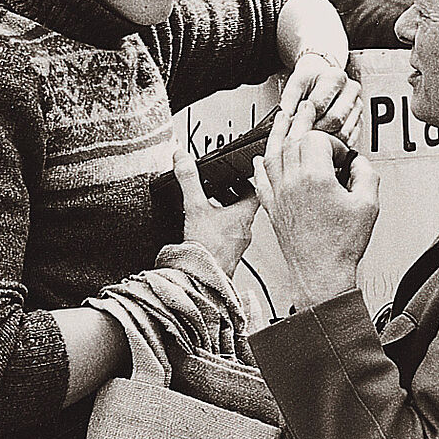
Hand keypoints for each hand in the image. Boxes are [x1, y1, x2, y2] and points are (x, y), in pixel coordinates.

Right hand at [174, 147, 259, 277]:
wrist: (201, 280)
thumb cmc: (206, 249)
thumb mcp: (195, 207)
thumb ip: (188, 180)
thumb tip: (183, 158)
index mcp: (244, 216)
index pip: (256, 191)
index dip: (249, 179)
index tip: (242, 172)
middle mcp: (245, 231)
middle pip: (245, 207)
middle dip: (234, 196)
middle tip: (223, 188)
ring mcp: (237, 246)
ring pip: (235, 224)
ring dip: (225, 215)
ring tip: (211, 208)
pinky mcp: (226, 257)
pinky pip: (226, 239)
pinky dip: (218, 231)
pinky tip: (206, 232)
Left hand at [253, 109, 379, 309]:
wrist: (320, 273)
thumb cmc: (341, 246)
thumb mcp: (369, 205)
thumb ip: (366, 174)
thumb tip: (358, 162)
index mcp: (315, 178)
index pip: (317, 140)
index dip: (333, 143)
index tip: (343, 158)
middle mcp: (292, 182)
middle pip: (292, 140)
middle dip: (304, 127)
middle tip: (308, 111)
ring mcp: (279, 194)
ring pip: (273, 154)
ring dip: (279, 136)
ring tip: (283, 121)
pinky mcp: (272, 207)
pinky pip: (260, 179)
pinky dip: (260, 165)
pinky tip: (261, 159)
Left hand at [280, 53, 362, 146]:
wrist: (322, 80)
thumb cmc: (310, 82)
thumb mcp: (295, 84)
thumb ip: (288, 99)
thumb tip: (286, 116)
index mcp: (335, 77)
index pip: (320, 104)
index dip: (305, 117)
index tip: (295, 123)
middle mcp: (351, 90)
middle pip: (335, 119)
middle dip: (316, 130)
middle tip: (303, 133)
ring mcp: (357, 106)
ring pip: (345, 132)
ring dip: (326, 139)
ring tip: (313, 136)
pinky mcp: (360, 121)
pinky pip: (350, 139)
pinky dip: (336, 144)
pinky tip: (325, 141)